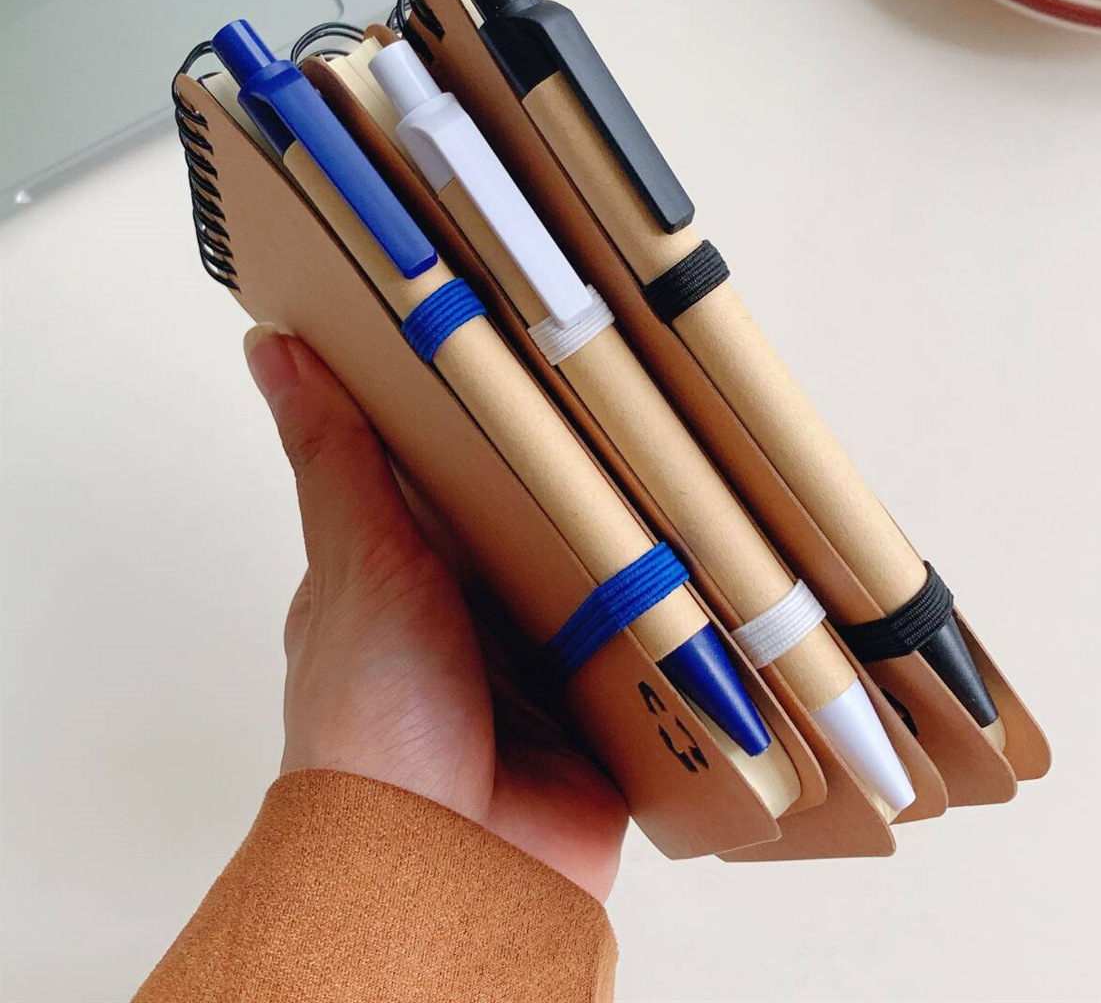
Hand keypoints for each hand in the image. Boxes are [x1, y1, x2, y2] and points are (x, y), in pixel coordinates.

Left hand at [244, 324, 627, 901]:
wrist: (441, 865)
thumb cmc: (373, 727)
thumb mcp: (361, 561)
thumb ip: (336, 459)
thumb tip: (273, 354)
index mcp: (405, 578)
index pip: (452, 477)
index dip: (488, 423)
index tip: (533, 362)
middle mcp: (471, 620)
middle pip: (535, 527)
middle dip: (578, 488)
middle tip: (635, 421)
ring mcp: (537, 668)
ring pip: (597, 584)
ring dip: (632, 556)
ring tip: (684, 487)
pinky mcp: (598, 714)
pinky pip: (647, 651)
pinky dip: (672, 623)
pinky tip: (708, 578)